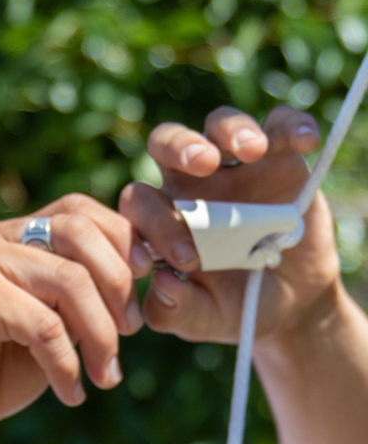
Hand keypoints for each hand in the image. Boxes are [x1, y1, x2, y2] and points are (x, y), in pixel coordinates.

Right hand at [0, 194, 149, 441]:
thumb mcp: (51, 324)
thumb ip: (84, 295)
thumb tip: (147, 276)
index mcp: (16, 233)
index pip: (86, 212)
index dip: (131, 241)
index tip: (159, 279)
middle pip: (82, 235)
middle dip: (120, 288)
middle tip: (131, 335)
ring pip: (70, 280)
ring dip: (100, 334)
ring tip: (106, 375)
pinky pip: (43, 326)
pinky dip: (67, 365)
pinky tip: (71, 394)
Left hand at [119, 105, 341, 340]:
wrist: (288, 303)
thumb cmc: (232, 307)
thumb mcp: (201, 319)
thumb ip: (173, 310)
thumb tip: (161, 284)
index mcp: (160, 219)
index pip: (140, 204)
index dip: (152, 223)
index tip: (186, 258)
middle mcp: (190, 186)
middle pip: (166, 143)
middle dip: (178, 147)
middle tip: (202, 165)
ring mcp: (234, 168)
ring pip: (217, 124)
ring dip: (230, 129)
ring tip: (253, 152)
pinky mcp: (279, 157)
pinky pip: (280, 124)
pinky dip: (291, 126)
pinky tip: (303, 143)